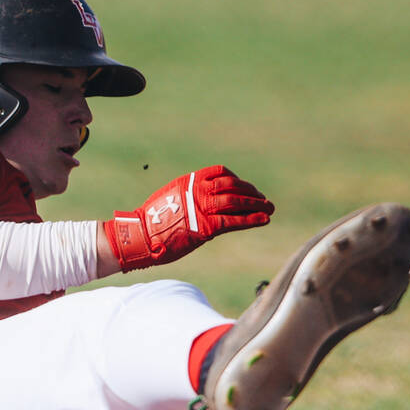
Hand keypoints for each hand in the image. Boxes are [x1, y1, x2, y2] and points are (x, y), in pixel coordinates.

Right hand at [103, 165, 274, 271]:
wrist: (140, 236)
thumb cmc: (151, 223)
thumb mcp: (169, 199)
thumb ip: (187, 197)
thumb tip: (199, 203)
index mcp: (189, 181)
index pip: (220, 173)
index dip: (237, 180)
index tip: (245, 188)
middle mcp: (197, 190)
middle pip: (232, 186)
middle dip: (251, 192)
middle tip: (264, 199)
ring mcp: (201, 207)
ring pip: (236, 202)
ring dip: (256, 205)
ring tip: (269, 209)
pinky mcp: (205, 226)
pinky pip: (234, 221)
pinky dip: (251, 219)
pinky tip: (264, 220)